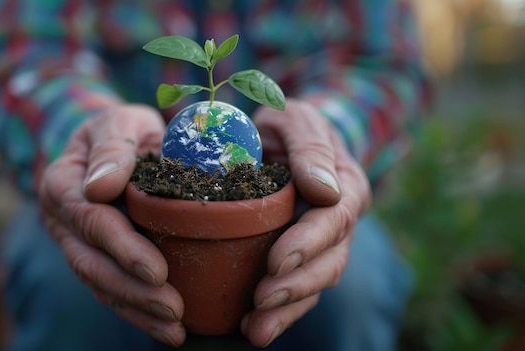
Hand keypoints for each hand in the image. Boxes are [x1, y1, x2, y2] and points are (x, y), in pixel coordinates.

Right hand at [38, 104, 186, 346]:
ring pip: (100, 284)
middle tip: (173, 309)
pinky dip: (137, 311)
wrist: (111, 143)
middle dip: (133, 290)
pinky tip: (166, 329)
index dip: (123, 248)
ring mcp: (76, 243)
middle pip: (92, 263)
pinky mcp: (95, 257)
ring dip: (137, 310)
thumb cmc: (121, 131)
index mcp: (63, 184)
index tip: (157, 271)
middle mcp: (62, 220)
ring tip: (174, 329)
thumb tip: (102, 187)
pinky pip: (111, 289)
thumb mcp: (119, 123)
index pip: (91, 221)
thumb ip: (113, 148)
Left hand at [241, 99, 370, 346]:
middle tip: (262, 301)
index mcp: (346, 186)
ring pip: (315, 283)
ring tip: (255, 329)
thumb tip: (323, 189)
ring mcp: (324, 244)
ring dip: (287, 309)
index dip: (308, 242)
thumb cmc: (291, 126)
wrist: (291, 140)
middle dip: (297, 284)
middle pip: (329, 261)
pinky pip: (297, 289)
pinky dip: (279, 313)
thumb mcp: (297, 120)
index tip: (277, 261)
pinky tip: (252, 328)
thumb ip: (309, 147)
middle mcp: (340, 222)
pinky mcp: (303, 258)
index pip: (334, 219)